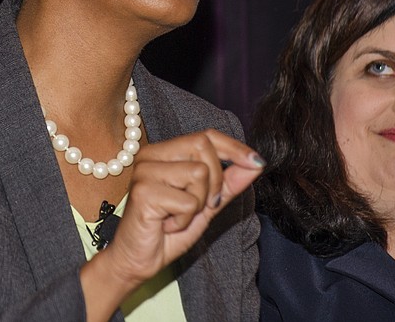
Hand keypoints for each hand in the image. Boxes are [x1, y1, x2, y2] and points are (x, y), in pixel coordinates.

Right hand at [80, 129, 263, 319]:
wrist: (138, 260)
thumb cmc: (168, 231)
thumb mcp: (206, 205)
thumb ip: (228, 183)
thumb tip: (256, 163)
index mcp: (163, 153)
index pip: (205, 135)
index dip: (234, 147)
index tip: (256, 162)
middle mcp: (150, 155)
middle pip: (203, 147)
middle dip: (214, 181)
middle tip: (199, 206)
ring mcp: (145, 172)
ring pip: (198, 173)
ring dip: (198, 204)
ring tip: (178, 216)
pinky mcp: (144, 192)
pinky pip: (187, 201)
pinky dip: (185, 219)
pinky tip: (167, 225)